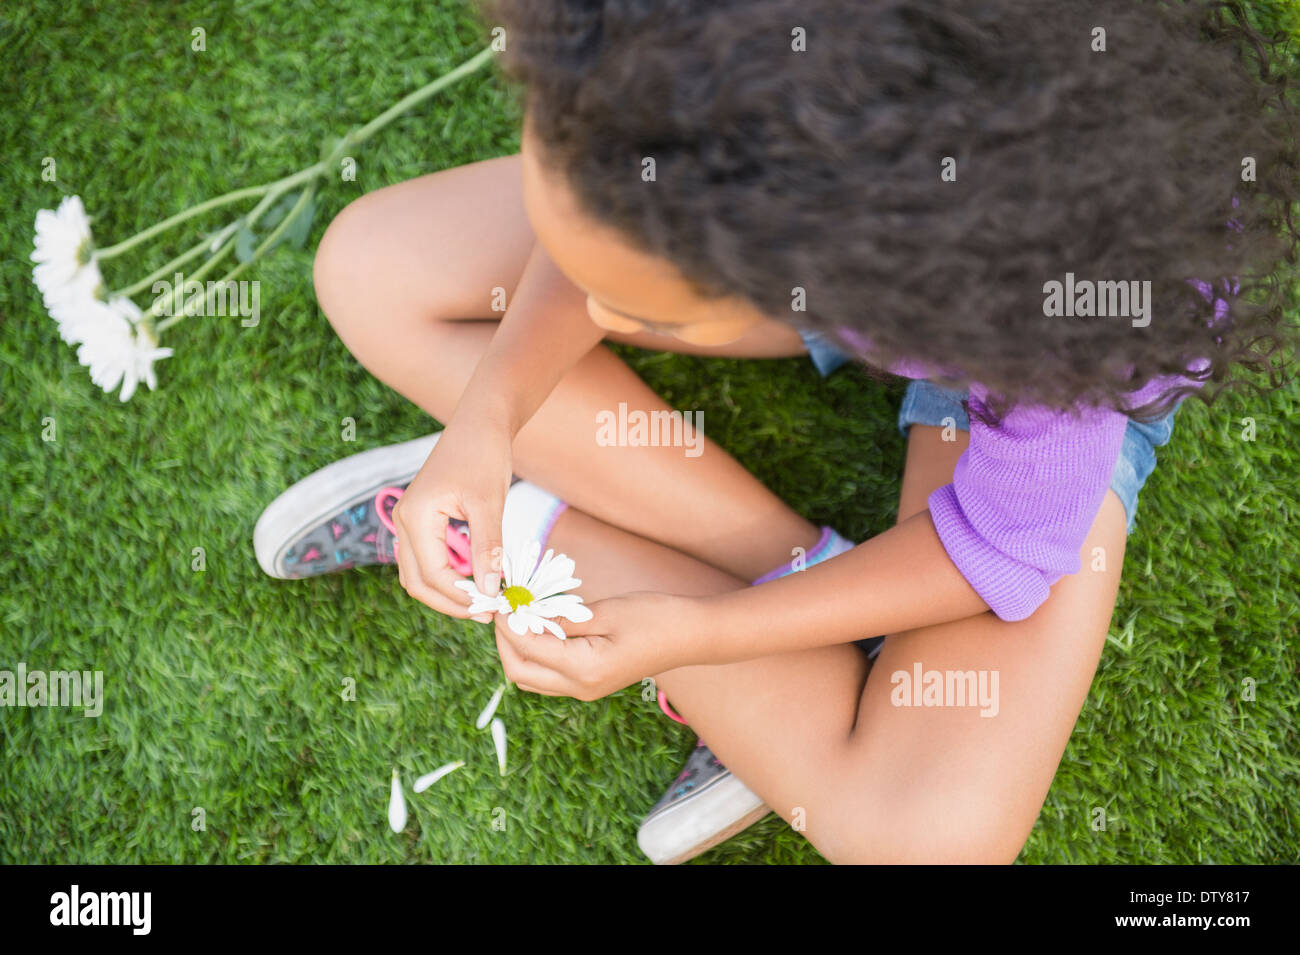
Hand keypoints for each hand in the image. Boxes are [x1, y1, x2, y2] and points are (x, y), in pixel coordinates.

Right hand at [390, 419, 512, 618]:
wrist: (479, 423)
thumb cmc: (484, 455)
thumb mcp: (489, 503)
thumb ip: (487, 547)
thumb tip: (489, 590)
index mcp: (415, 516)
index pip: (433, 574)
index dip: (461, 597)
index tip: (493, 607)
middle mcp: (403, 521)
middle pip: (417, 582)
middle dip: (450, 603)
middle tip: (486, 613)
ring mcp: (409, 522)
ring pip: (418, 575)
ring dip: (446, 593)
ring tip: (481, 601)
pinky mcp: (421, 522)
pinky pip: (425, 560)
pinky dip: (445, 577)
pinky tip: (474, 581)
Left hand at [492, 592, 698, 700]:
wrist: (692, 636)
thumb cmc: (655, 617)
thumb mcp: (604, 612)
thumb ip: (560, 618)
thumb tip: (521, 615)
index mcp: (583, 670)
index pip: (526, 648)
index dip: (506, 622)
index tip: (500, 596)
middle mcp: (580, 688)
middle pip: (519, 672)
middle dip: (504, 639)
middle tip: (503, 606)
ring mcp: (585, 690)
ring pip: (530, 678)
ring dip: (517, 648)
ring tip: (519, 614)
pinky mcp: (590, 684)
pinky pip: (548, 676)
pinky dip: (535, 653)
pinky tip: (540, 626)